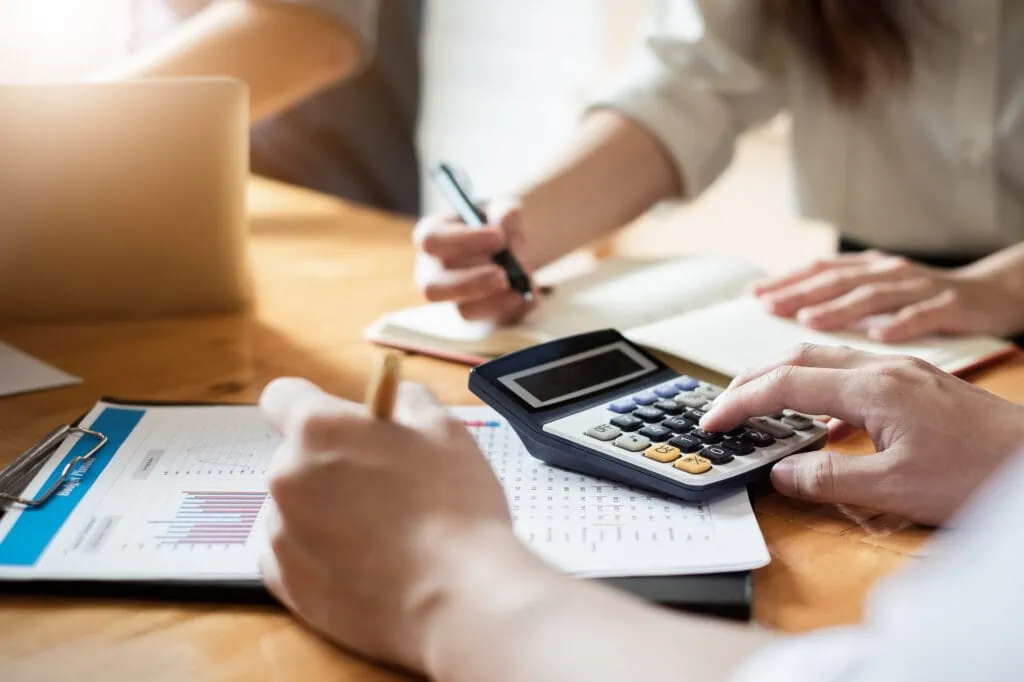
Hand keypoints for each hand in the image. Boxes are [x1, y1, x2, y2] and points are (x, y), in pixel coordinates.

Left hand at [258, 378, 514, 668]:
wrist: (458, 596)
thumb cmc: (455, 508)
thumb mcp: (445, 429)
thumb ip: (409, 401)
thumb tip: (397, 398)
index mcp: (318, 429)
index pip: (282, 397)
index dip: (311, 404)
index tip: (337, 422)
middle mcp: (286, 476)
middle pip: (295, 457)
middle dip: (331, 465)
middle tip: (383, 484)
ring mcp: (281, 533)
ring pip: (296, 508)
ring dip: (326, 512)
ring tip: (382, 533)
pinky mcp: (287, 583)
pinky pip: (292, 555)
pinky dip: (319, 555)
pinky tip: (364, 561)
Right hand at [413, 198, 536, 323]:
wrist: (511, 247)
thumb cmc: (495, 223)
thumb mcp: (501, 208)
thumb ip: (505, 211)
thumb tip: (510, 216)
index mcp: (432, 238)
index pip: (432, 241)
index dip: (464, 240)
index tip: (498, 237)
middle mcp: (433, 273)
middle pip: (434, 288)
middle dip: (471, 282)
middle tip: (503, 274)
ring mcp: (453, 300)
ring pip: (464, 310)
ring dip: (497, 298)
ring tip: (525, 279)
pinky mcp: (479, 318)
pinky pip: (494, 323)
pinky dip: (517, 310)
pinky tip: (533, 295)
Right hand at [701, 345, 1023, 524]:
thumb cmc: (978, 474)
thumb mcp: (896, 489)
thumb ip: (829, 479)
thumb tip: (780, 473)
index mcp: (872, 388)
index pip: (785, 384)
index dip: (741, 402)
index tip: (712, 422)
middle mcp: (884, 368)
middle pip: (798, 356)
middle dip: (752, 378)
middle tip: (724, 406)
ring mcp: (903, 371)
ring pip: (825, 357)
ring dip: (783, 375)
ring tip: (759, 402)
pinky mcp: (918, 382)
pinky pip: (850, 369)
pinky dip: (817, 383)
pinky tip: (821, 415)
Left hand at [750, 250, 1023, 341]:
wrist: (996, 293)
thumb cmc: (927, 302)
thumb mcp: (882, 298)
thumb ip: (842, 307)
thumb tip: (793, 327)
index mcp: (869, 272)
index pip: (821, 271)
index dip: (787, 281)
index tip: (754, 294)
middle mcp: (890, 274)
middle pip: (839, 280)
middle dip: (801, 293)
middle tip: (769, 307)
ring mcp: (921, 288)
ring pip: (876, 294)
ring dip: (841, 306)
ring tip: (810, 319)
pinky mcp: (953, 305)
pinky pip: (926, 314)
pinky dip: (903, 323)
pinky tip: (881, 335)